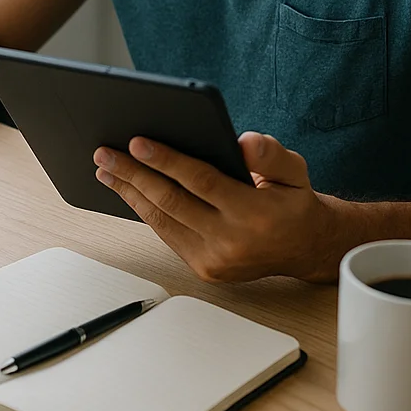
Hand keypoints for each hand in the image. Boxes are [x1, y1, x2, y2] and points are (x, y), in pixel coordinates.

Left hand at [93, 132, 346, 282]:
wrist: (304, 248)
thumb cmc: (293, 201)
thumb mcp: (294, 169)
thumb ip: (271, 153)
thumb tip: (242, 142)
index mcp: (255, 214)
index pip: (202, 182)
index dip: (167, 161)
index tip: (137, 141)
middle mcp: (232, 241)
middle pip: (172, 202)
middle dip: (133, 174)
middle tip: (105, 152)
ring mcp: (215, 260)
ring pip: (162, 220)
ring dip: (129, 192)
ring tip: (105, 169)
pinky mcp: (204, 268)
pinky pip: (167, 234)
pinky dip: (144, 210)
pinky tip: (128, 190)